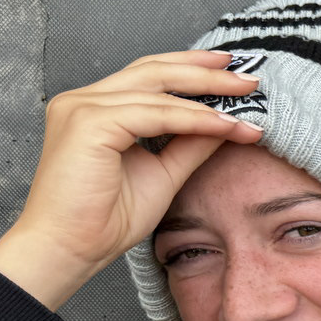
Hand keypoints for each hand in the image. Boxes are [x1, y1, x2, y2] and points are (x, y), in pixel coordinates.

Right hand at [0, 51, 263, 308]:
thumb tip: (229, 122)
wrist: (69, 250)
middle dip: (207, 71)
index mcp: (96, 109)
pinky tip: (224, 125)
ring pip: (158, 88)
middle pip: (154, 70)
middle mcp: (84, 100)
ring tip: (249, 99)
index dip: (194, 71)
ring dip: (209, 94)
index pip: (150, 76)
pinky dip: (194, 119)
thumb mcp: (164, 174)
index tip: (236, 75)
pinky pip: (154, 114)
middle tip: (251, 76)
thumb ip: (191, 144)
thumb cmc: (105, 220)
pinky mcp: (88, 123)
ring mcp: (82, 108)